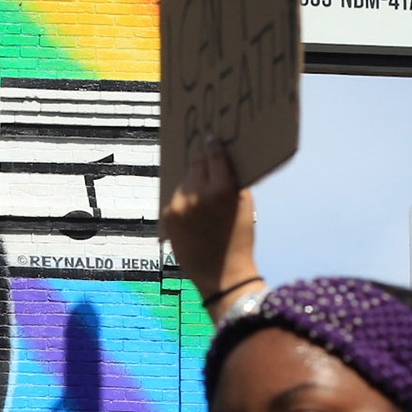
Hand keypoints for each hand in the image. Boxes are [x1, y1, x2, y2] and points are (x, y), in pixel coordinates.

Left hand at [161, 135, 260, 316]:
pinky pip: (175, 197)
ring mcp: (179, 205)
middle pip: (196, 164)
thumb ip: (234, 181)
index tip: (211, 137)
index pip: (214, 154)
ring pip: (184, 180)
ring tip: (201, 189)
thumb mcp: (245, 206)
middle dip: (202, 162)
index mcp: (223, 189)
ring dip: (192, 181)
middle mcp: (198, 194)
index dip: (212, 144)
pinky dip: (184, 198)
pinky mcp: (167, 216)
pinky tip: (193, 207)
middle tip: (205, 158)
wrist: (221, 274)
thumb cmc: (239, 238)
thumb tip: (222, 158)